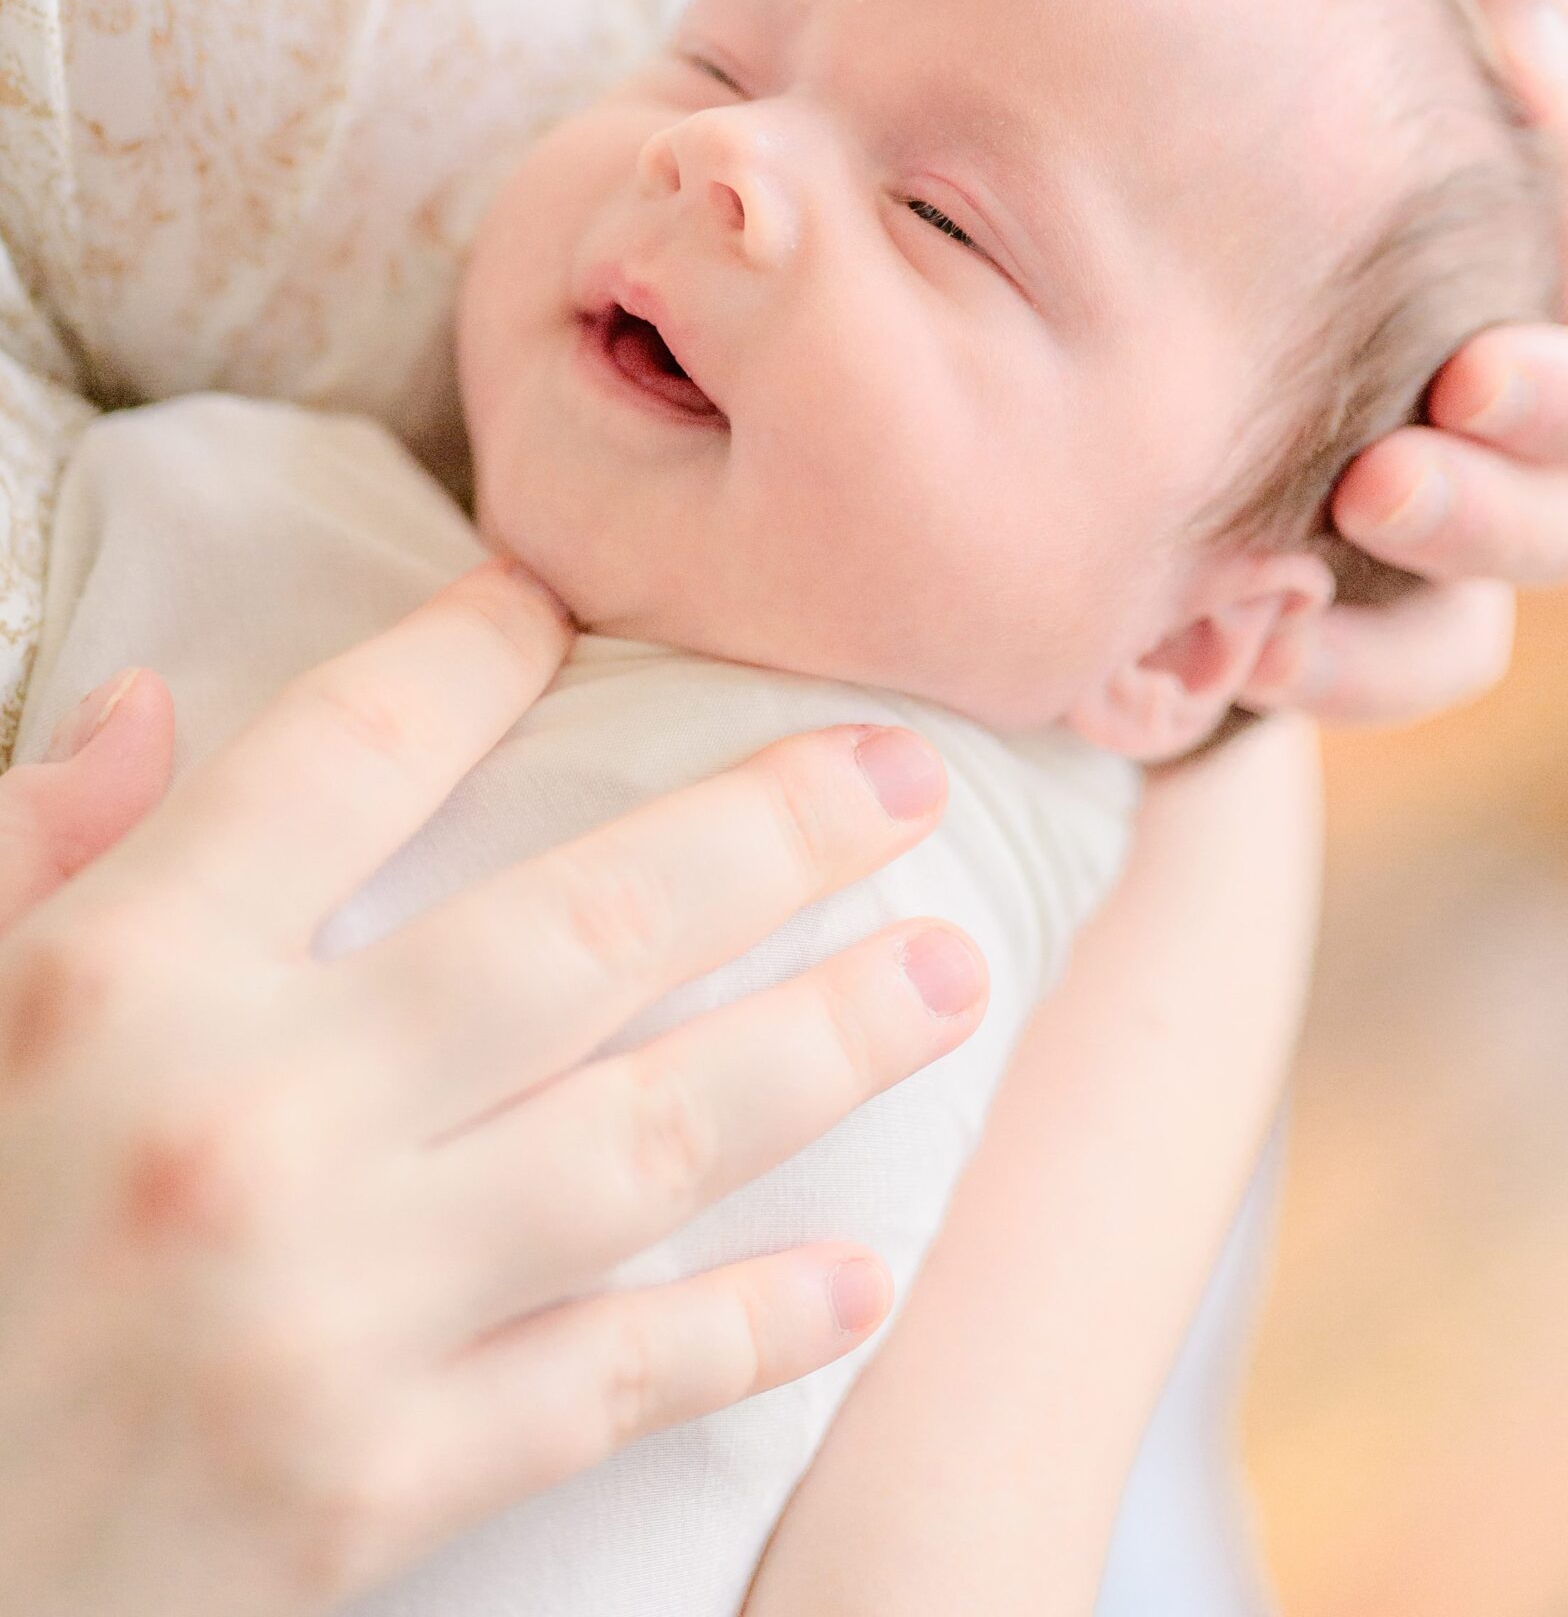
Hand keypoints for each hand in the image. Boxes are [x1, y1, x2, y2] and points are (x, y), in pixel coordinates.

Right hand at [0, 563, 983, 1616]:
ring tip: (948, 974)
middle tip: (905, 777)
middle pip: (580, 926)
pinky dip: (755, 1323)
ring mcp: (327, 1312)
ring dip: (828, 1043)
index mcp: (120, 976)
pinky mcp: (375, 1487)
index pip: (351, 753)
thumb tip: (150, 701)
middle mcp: (243, 1119)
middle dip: (774, 833)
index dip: (477, 652)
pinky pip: (616, 1377)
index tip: (560, 608)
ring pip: (650, 1135)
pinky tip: (864, 1269)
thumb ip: (31, 849)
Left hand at [1245, 0, 1567, 723]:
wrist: (1173, 59)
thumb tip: (1543, 43)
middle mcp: (1514, 416)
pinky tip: (1147, 666)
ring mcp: (1409, 498)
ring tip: (1265, 633)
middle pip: (1561, 527)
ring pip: (1446, 632)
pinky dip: (1250, 678)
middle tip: (1371, 489)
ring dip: (1374, 652)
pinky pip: (1304, 658)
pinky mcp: (1289, 559)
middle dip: (1482, 524)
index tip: (1473, 375)